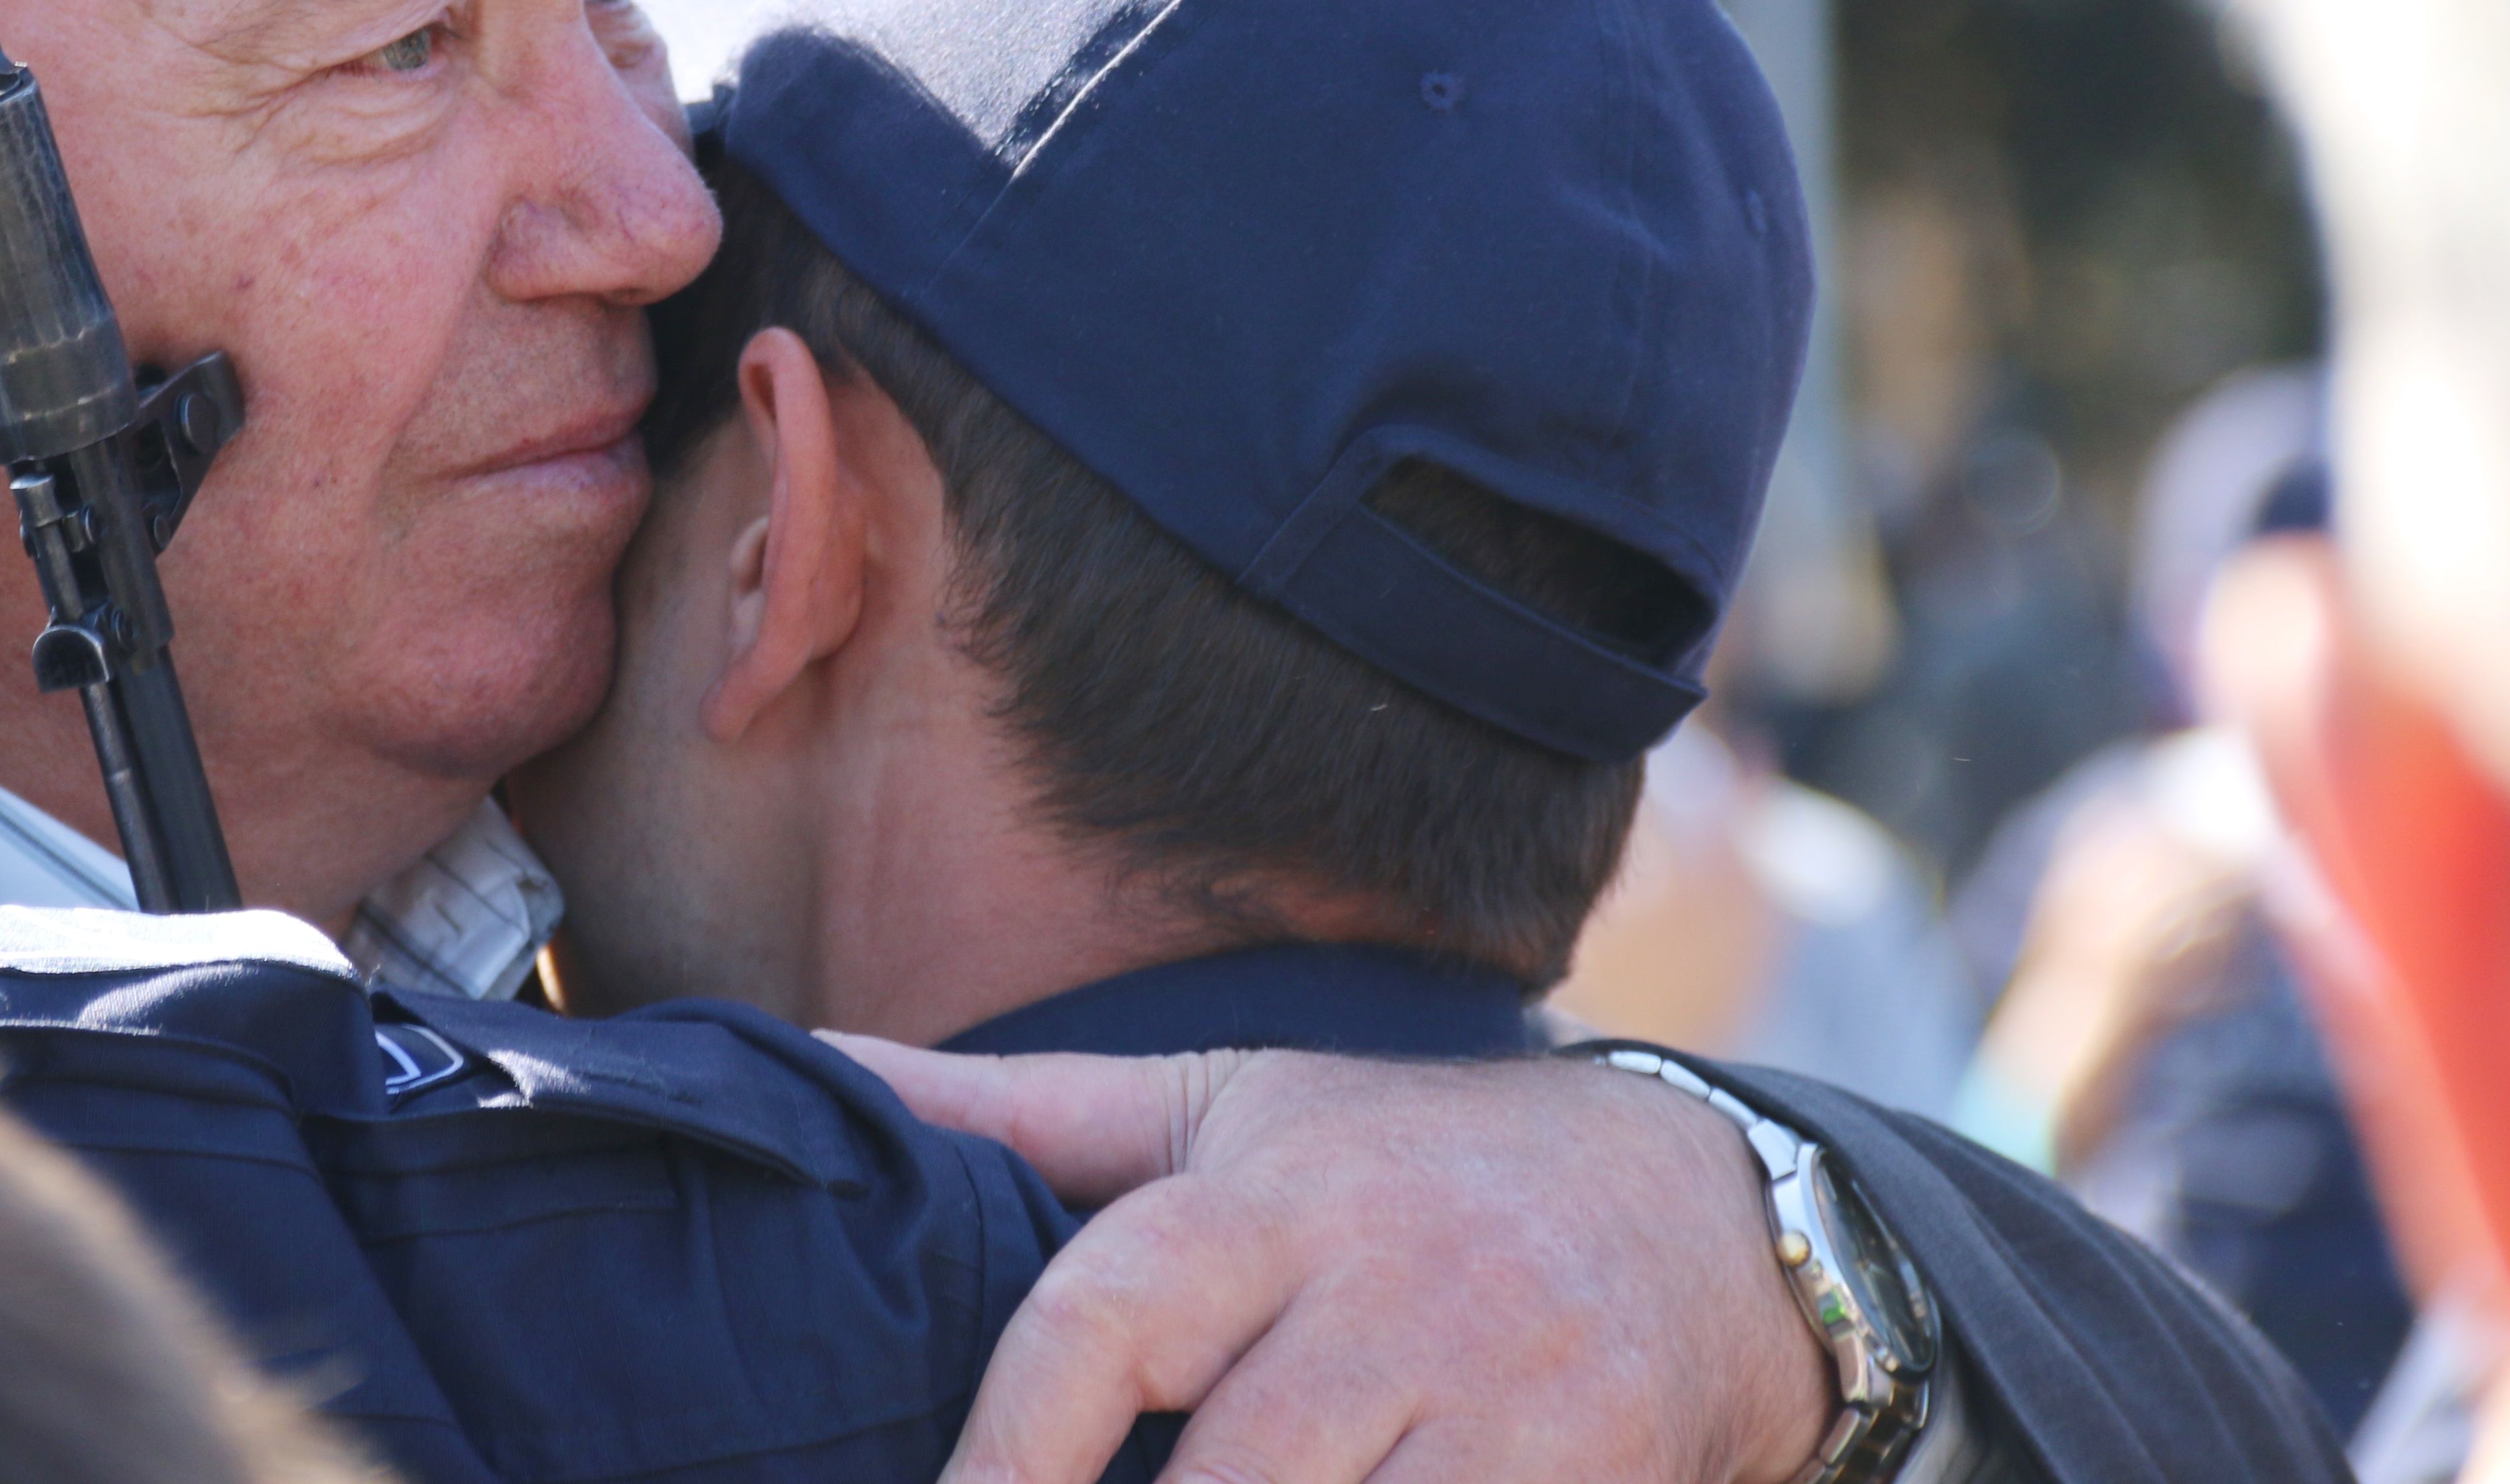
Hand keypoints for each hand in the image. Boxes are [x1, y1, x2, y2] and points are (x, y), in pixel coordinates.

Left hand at [826, 1037, 1834, 1483]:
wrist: (1700, 1206)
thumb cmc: (1404, 1165)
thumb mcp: (1218, 1107)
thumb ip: (1016, 1113)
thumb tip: (809, 1067)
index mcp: (1269, 1193)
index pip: (1104, 1317)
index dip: (1007, 1447)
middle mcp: (1387, 1290)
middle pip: (1224, 1482)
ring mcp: (1506, 1398)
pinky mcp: (1593, 1477)